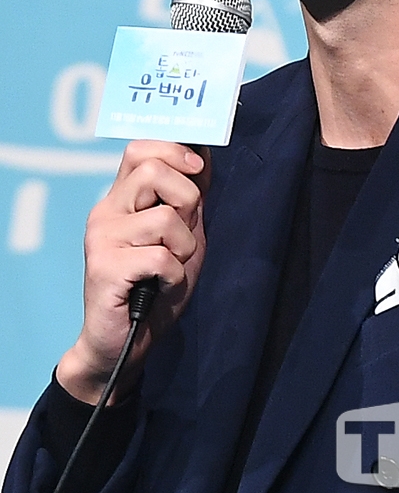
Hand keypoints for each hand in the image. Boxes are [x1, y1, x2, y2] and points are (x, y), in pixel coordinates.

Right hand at [56, 140, 209, 403]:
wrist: (127, 343)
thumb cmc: (156, 286)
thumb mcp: (184, 234)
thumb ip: (190, 197)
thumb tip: (203, 154)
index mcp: (122, 199)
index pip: (139, 149)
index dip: (174, 151)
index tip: (198, 170)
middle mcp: (106, 211)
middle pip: (153, 170)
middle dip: (186, 198)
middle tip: (182, 233)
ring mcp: (102, 238)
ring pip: (165, 217)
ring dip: (183, 247)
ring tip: (170, 267)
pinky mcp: (104, 268)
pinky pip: (161, 257)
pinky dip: (174, 275)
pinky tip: (160, 286)